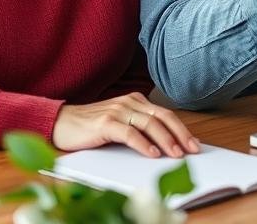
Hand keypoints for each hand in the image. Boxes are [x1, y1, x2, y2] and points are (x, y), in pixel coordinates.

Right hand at [52, 92, 200, 158]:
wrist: (62, 123)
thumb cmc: (92, 127)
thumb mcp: (120, 124)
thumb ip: (140, 128)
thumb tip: (166, 145)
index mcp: (135, 100)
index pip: (165, 113)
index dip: (182, 128)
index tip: (194, 144)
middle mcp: (129, 102)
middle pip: (162, 116)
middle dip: (180, 134)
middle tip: (192, 150)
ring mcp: (117, 111)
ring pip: (149, 123)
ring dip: (165, 140)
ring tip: (176, 154)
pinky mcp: (105, 123)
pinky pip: (129, 132)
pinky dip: (143, 144)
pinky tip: (152, 154)